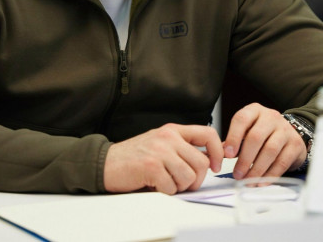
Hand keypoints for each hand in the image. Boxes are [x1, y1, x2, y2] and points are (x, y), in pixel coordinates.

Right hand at [104, 124, 222, 194]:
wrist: (105, 163)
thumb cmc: (135, 157)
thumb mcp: (162, 144)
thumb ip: (183, 148)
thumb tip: (210, 159)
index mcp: (173, 130)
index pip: (208, 134)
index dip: (217, 152)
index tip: (215, 165)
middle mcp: (168, 137)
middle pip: (201, 163)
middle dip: (196, 180)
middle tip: (183, 183)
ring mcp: (160, 151)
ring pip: (189, 177)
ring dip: (180, 187)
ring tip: (166, 182)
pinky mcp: (151, 166)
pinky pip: (172, 187)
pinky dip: (165, 192)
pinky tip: (154, 185)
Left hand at [222, 103, 306, 178]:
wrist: (291, 133)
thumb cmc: (264, 133)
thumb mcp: (248, 130)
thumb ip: (234, 141)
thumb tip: (218, 155)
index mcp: (255, 111)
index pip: (242, 119)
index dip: (233, 137)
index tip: (227, 155)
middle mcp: (271, 117)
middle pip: (256, 137)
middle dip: (244, 159)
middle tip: (237, 174)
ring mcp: (285, 130)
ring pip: (270, 151)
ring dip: (256, 169)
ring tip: (248, 180)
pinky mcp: (295, 145)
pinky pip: (282, 162)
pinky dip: (270, 175)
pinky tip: (261, 182)